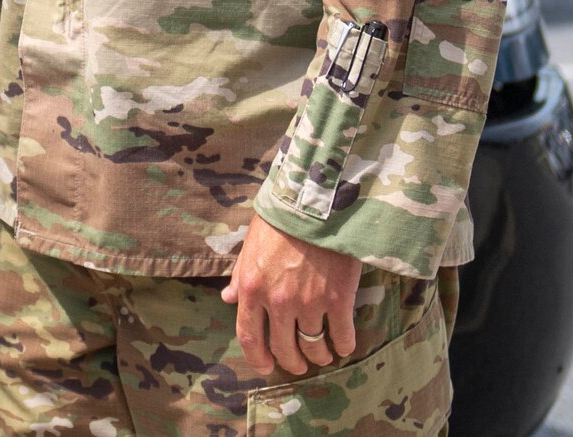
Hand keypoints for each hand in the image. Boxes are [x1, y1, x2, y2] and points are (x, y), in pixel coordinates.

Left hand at [222, 213, 361, 376]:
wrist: (316, 204)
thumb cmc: (280, 221)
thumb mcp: (250, 246)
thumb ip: (240, 276)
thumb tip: (229, 299)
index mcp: (251, 288)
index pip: (248, 336)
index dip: (257, 358)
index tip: (266, 367)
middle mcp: (278, 302)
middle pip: (283, 349)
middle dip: (291, 362)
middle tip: (298, 364)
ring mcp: (309, 303)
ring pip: (313, 347)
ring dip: (319, 356)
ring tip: (323, 355)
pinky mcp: (339, 300)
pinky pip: (342, 336)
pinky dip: (344, 345)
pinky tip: (343, 345)